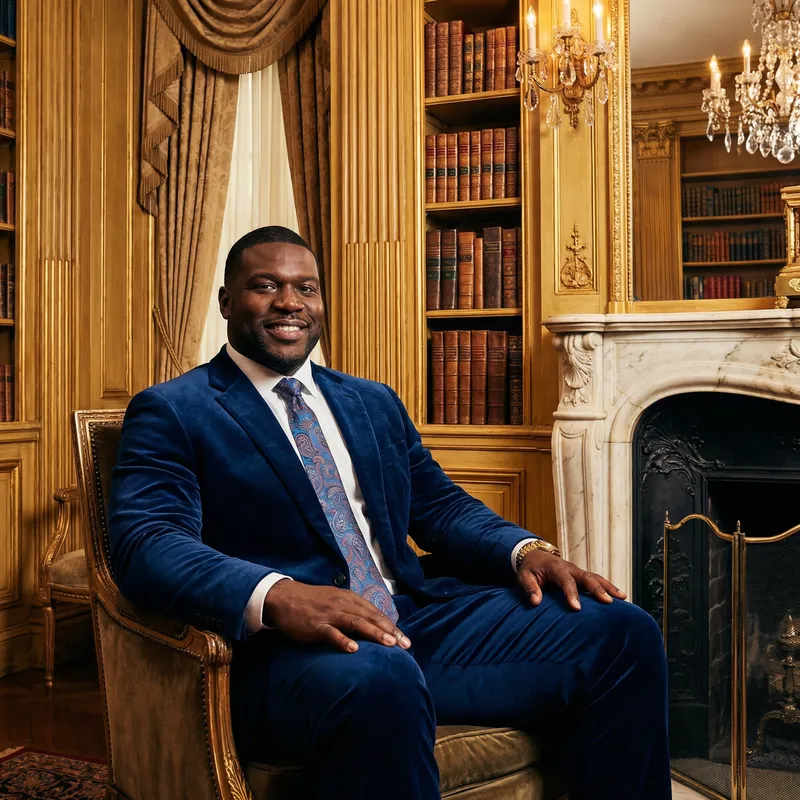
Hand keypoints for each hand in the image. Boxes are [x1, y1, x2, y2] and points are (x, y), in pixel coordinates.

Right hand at [263, 579, 411, 653]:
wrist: (285, 598)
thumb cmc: (313, 602)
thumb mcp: (336, 601)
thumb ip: (353, 611)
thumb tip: (373, 625)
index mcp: (350, 599)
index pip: (376, 613)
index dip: (391, 626)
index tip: (405, 640)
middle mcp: (343, 604)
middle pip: (371, 617)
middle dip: (390, 631)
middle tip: (405, 645)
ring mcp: (330, 614)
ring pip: (356, 623)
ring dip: (374, 633)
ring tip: (389, 644)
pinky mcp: (316, 625)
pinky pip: (332, 633)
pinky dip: (343, 640)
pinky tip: (354, 650)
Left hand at [517, 549, 626, 610]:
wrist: (535, 555)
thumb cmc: (530, 568)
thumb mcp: (524, 576)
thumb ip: (530, 587)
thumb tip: (535, 601)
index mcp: (556, 568)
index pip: (565, 581)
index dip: (571, 594)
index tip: (577, 608)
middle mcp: (570, 568)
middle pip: (586, 577)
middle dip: (598, 589)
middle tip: (608, 601)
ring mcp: (577, 571)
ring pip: (595, 577)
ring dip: (608, 586)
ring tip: (622, 597)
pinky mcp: (581, 576)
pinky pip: (596, 580)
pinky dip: (608, 586)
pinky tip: (619, 596)